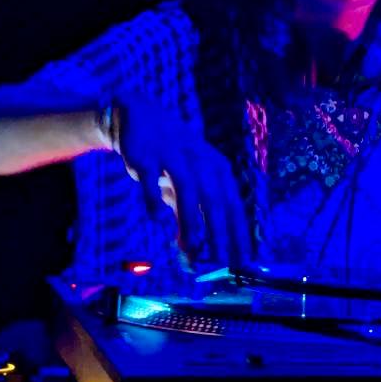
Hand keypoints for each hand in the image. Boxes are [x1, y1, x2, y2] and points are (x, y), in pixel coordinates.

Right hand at [107, 95, 248, 269]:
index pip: (233, 205)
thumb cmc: (170, 162)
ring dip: (191, 219)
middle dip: (219, 232)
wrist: (138, 119)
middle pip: (215, 199)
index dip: (239, 233)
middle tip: (220, 262)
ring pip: (188, 188)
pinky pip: (151, 177)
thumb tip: (195, 260)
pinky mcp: (146, 155)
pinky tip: (156, 219)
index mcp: (218, 169)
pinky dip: (153, 198)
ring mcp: (174, 156)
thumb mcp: (185, 189)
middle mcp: (201, 161)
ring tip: (192, 247)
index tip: (242, 262)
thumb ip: (190, 220)